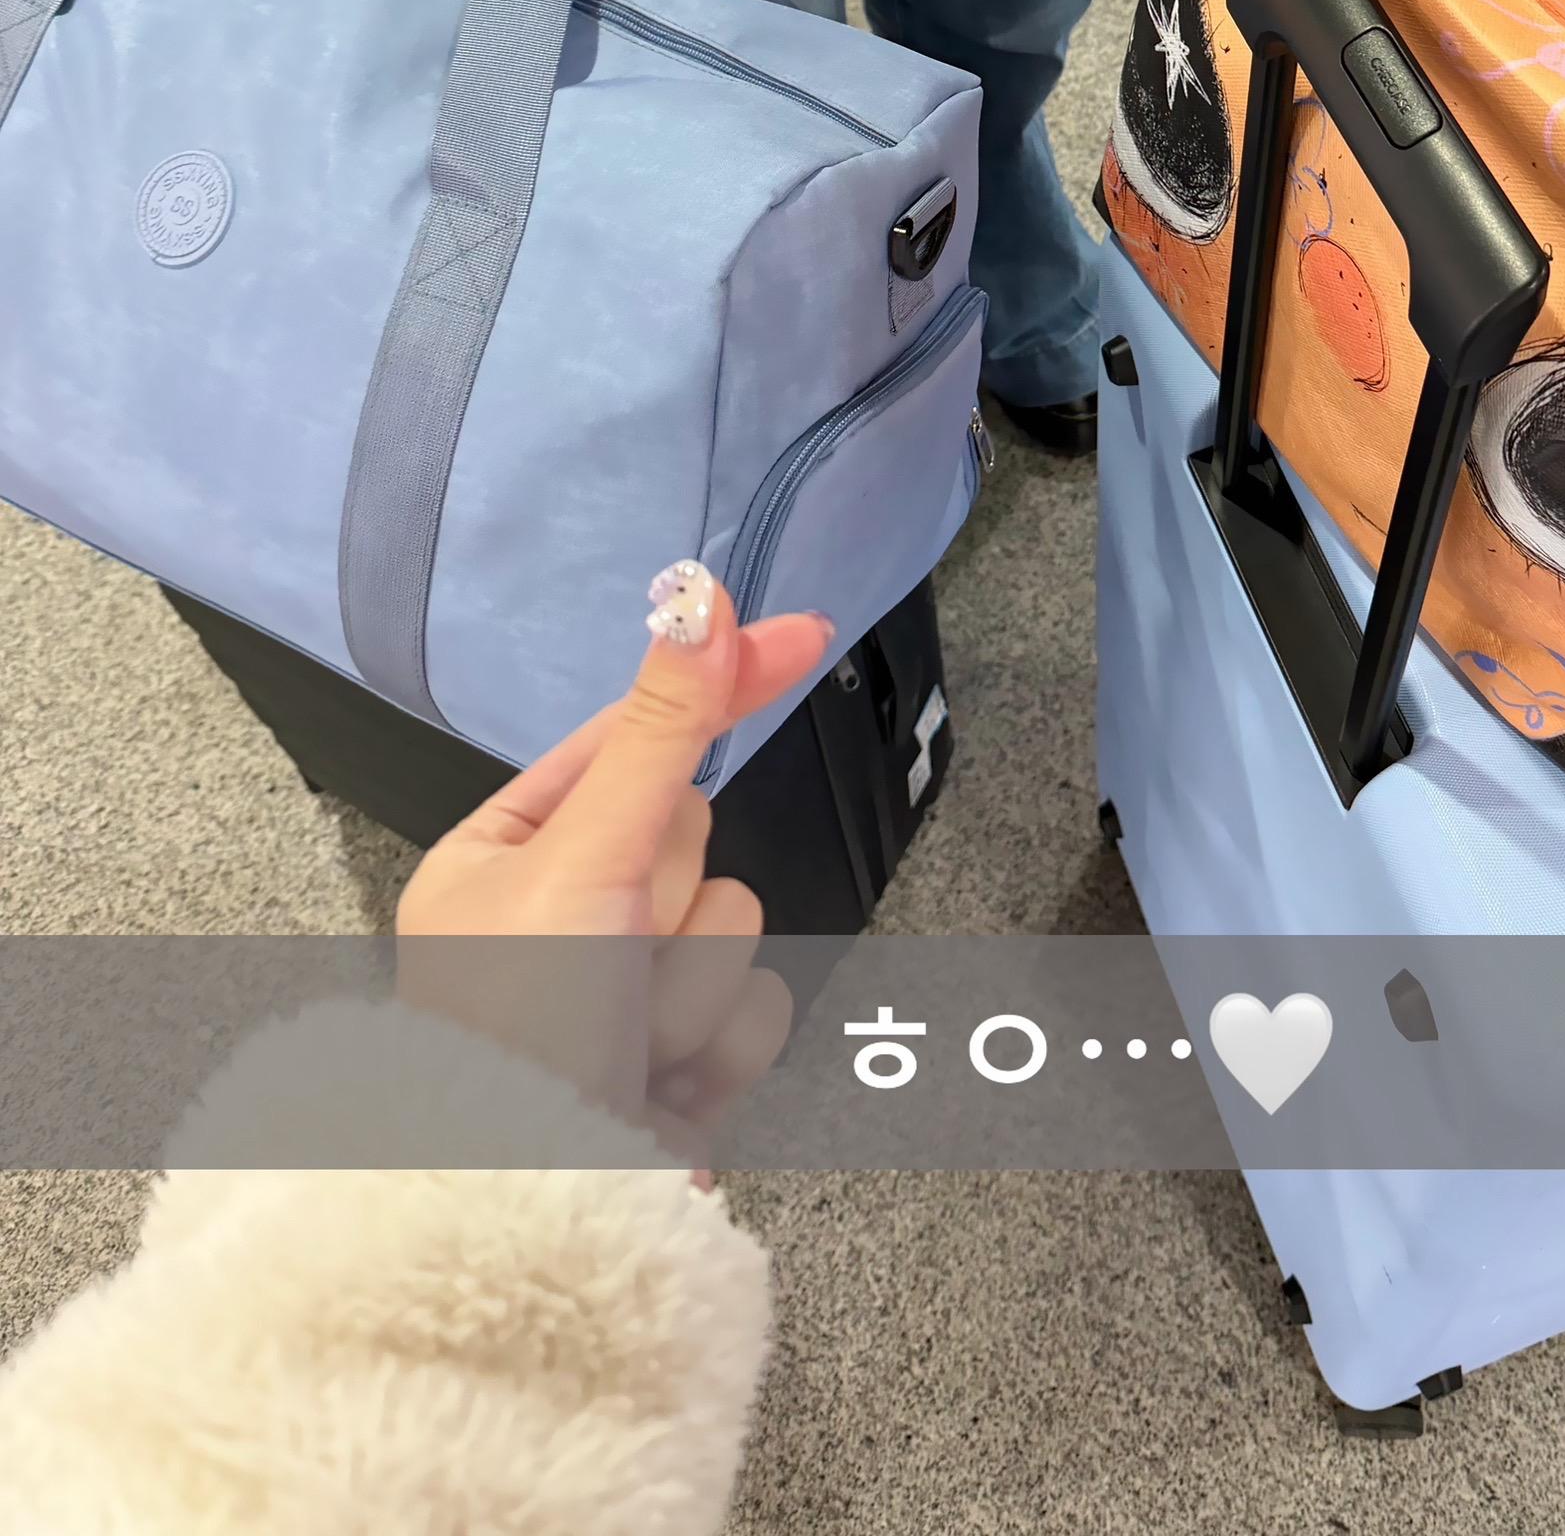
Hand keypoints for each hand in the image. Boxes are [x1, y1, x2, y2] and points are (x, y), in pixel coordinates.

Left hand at [396, 564, 832, 1151]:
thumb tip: (698, 598)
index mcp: (504, 857)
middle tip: (615, 954)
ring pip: (736, 922)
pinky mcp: (680, 1062)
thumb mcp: (586, 859)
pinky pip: (756, 1007)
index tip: (803, 631)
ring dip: (695, 985)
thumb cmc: (522, 1034)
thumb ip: (661, 730)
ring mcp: (626, 995)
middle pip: (694, 838)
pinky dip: (718, 1049)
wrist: (538, 1223)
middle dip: (672, 897)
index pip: (631, 740)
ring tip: (630, 1042)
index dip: (717, 684)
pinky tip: (665, 1089)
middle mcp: (561, 919)